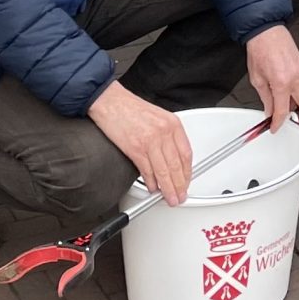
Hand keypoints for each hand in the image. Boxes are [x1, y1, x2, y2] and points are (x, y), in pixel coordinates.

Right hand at [87, 81, 193, 203]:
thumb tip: (173, 157)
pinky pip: (147, 171)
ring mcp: (150, 141)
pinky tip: (153, 188)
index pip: (186, 154)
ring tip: (169, 198)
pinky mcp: (135, 148)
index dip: (188, 172)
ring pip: (164, 171)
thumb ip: (168, 135)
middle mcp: (164, 132)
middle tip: (180, 195)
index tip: (187, 181)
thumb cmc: (131, 108)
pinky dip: (151, 183)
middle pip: (177, 166)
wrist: (110, 101)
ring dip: (167, 188)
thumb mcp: (158, 116)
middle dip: (180, 185)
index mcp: (172, 124)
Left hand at [245, 25, 298, 132]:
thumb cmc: (260, 49)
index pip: (283, 110)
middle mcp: (295, 78)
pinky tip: (297, 96)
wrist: (266, 31)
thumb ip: (265, 97)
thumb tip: (269, 109)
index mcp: (281, 82)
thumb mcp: (257, 78)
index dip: (279, 122)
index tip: (276, 126)